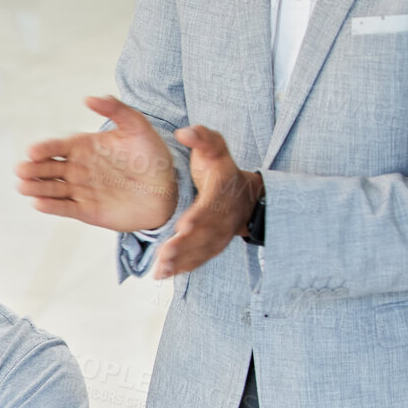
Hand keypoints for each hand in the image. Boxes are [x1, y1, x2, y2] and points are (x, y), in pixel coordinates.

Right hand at [16, 96, 178, 232]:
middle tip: (22, 170)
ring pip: (53, 189)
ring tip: (23, 186)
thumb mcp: (138, 127)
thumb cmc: (153, 156)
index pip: (58, 147)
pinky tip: (38, 204)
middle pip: (49, 168)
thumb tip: (89, 97)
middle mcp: (78, 168)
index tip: (32, 151)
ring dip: (37, 188)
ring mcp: (81, 190)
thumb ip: (116, 109)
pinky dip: (52, 207)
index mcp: (84, 147)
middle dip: (34, 169)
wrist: (168, 190)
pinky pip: (66, 208)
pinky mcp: (86, 211)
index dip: (44, 149)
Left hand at [153, 126, 261, 278]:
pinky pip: (200, 259)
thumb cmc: (221, 169)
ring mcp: (220, 234)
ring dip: (182, 261)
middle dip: (186, 245)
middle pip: (205, 233)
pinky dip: (184, 268)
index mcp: (221, 191)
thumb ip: (202, 138)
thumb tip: (184, 131)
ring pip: (202, 250)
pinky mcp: (213, 247)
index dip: (200, 216)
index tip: (185, 223)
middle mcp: (223, 216)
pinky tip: (165, 275)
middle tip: (166, 254)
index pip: (212, 205)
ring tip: (161, 270)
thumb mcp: (215, 148)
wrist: (245, 195)